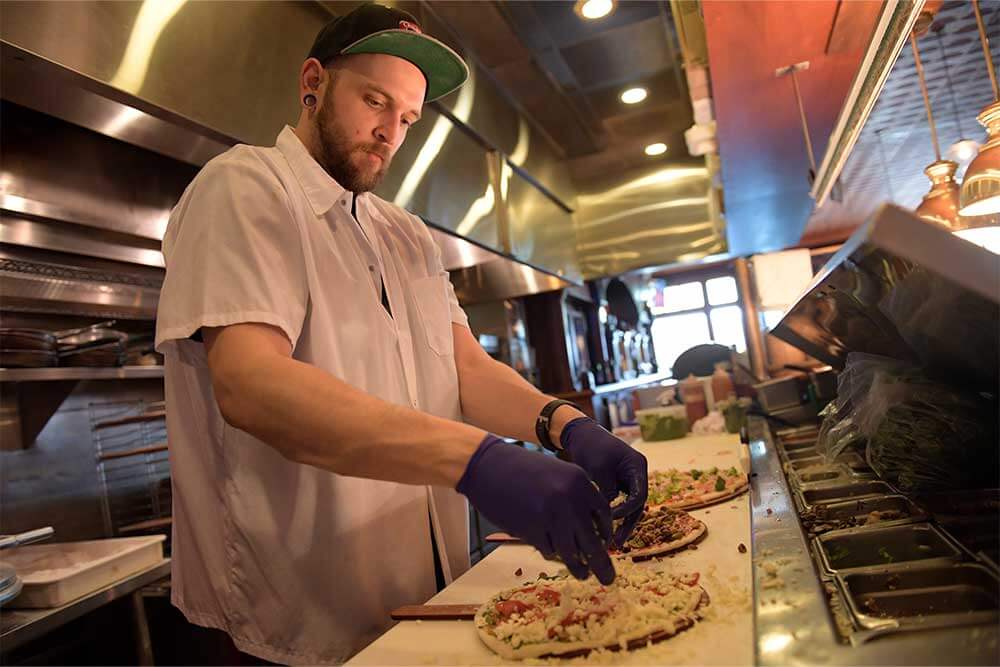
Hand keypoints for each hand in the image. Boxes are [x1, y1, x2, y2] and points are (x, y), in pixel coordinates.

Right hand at [456, 435, 615, 583]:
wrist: (489, 466)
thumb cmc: (523, 471)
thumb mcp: (558, 474)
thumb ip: (576, 497)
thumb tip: (592, 532)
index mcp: (580, 481)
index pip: (604, 514)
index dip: (606, 533)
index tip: (605, 544)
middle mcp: (570, 498)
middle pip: (593, 540)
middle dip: (602, 563)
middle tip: (609, 579)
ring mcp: (551, 515)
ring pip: (572, 552)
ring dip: (579, 567)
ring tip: (583, 574)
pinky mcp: (532, 529)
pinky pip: (548, 549)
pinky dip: (549, 550)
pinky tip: (544, 544)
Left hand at [559, 417, 647, 547]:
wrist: (580, 434)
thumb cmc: (591, 447)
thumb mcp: (599, 469)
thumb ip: (607, 491)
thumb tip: (608, 515)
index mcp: (637, 466)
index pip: (639, 495)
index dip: (627, 510)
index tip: (612, 518)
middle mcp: (636, 474)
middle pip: (637, 504)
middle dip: (627, 524)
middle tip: (617, 542)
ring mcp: (628, 479)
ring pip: (629, 506)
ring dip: (621, 522)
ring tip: (611, 542)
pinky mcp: (617, 483)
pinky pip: (619, 502)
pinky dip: (612, 514)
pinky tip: (602, 528)